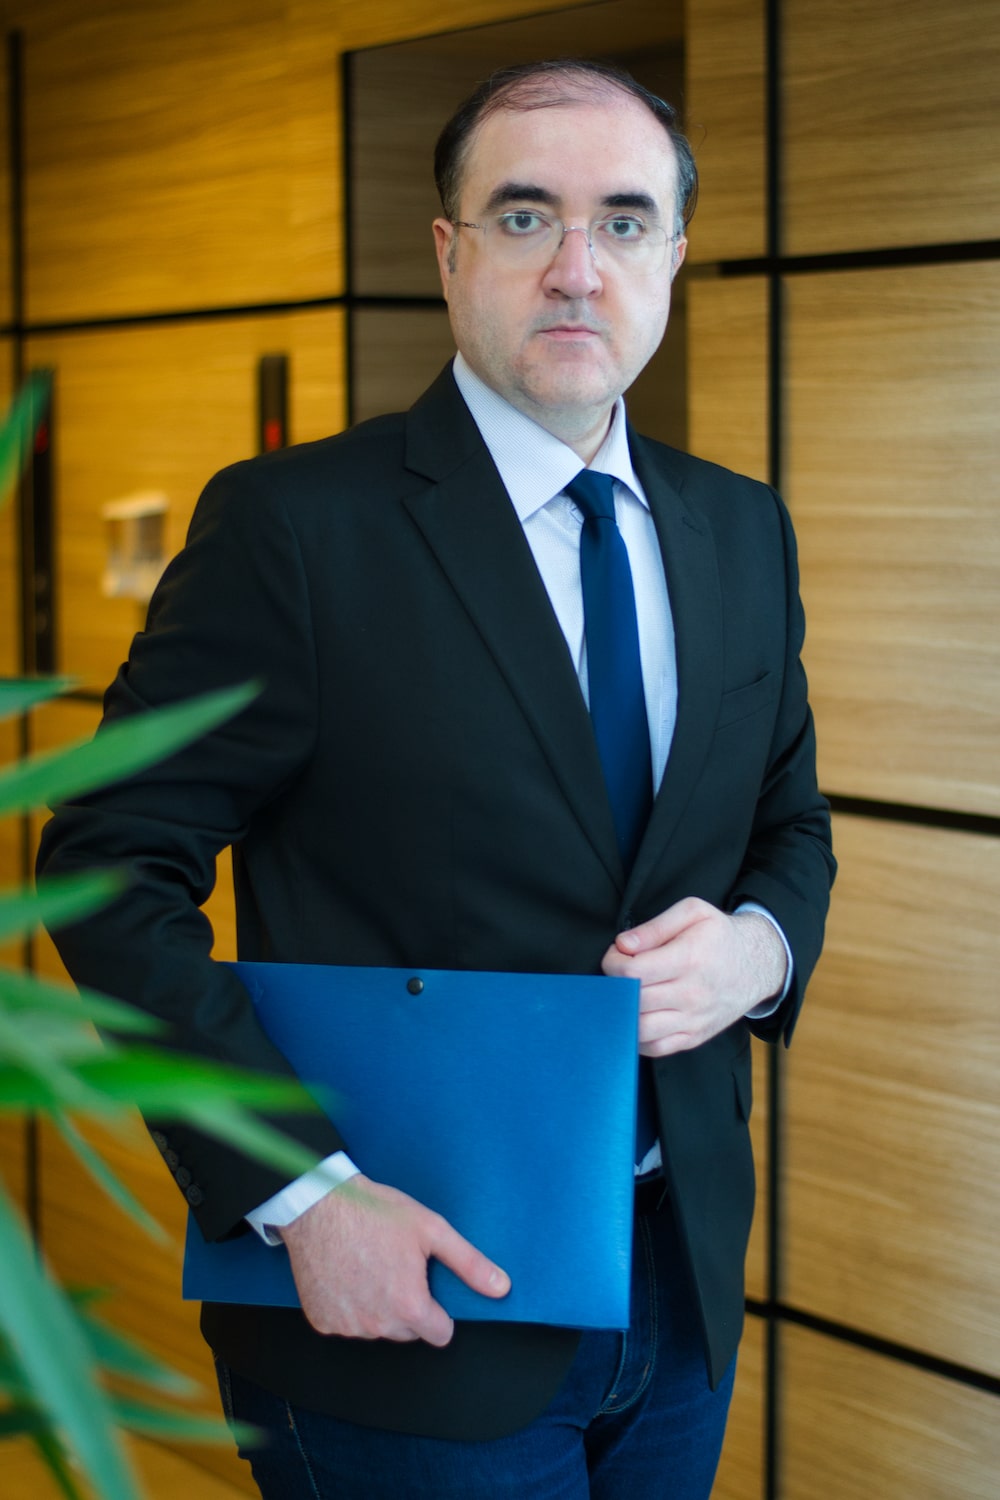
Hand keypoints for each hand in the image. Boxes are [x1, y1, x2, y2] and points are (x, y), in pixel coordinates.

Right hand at [277, 1175, 509, 1345]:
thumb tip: (500, 1288)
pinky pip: (347, 1324)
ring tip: (370, 1266)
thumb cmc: (374, 1212)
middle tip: (397, 1268)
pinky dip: (349, 1306)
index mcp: (409, 1306)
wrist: (319, 1205)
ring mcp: (347, 1326)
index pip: (440, 1334)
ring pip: (377, 1329)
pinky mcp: (322, 1321)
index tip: (428, 1289)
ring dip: (378, 1308)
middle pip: (408, 1332)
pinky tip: (348, 1275)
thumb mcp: (431, 1229)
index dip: (439, 1312)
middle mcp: (377, 1325)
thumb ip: (469, 1264)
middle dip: (408, 1307)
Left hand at [601, 898, 786, 1056]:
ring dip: (623, 1013)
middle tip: (619, 973)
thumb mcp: (693, 913)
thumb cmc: (719, 936)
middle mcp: (692, 994)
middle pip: (633, 1001)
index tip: (617, 955)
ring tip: (626, 995)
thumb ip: (655, 926)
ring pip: (640, 1029)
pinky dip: (638, 1036)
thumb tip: (624, 944)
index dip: (613, 962)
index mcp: (689, 959)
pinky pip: (656, 1048)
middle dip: (615, 985)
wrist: (757, 965)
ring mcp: (694, 1020)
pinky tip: (638, 1015)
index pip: (633, 972)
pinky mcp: (695, 1037)